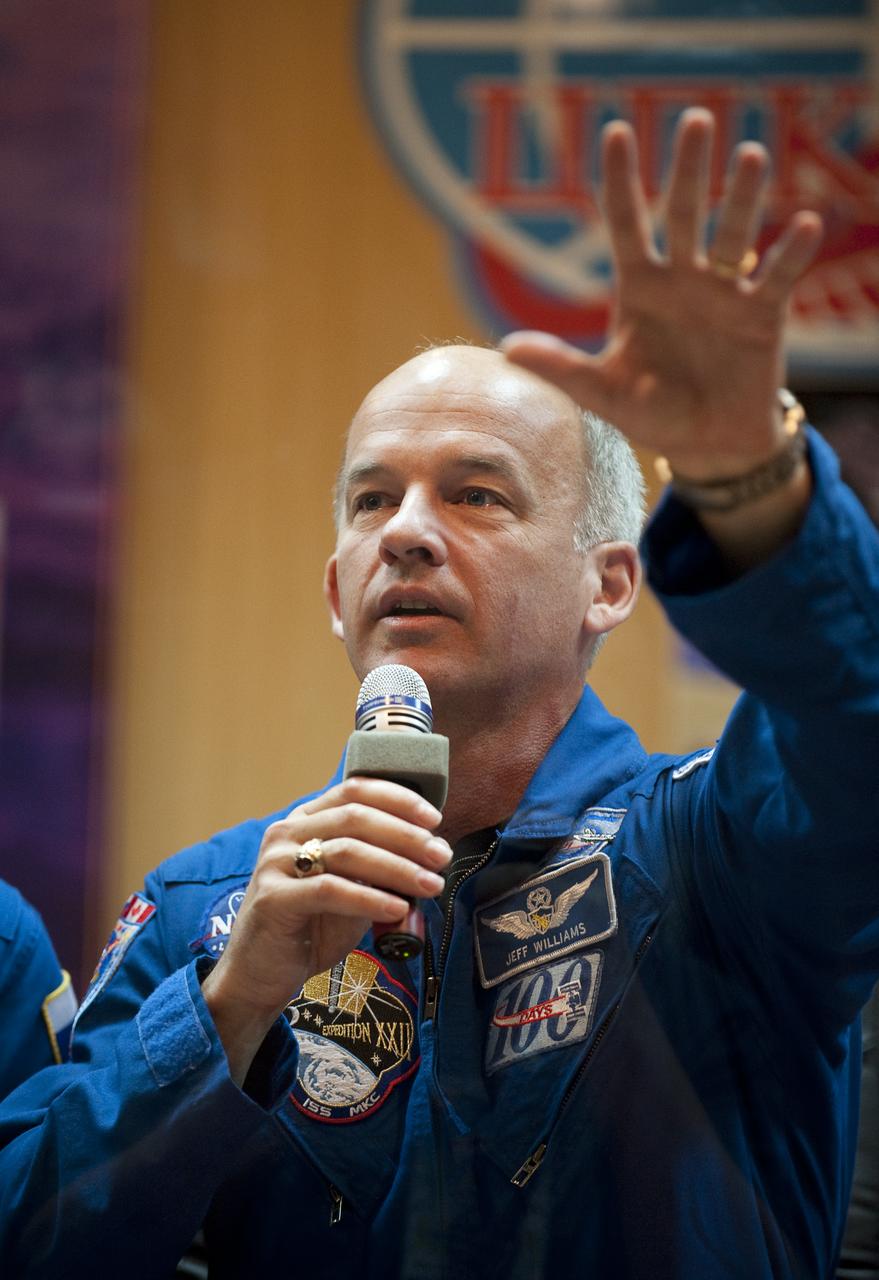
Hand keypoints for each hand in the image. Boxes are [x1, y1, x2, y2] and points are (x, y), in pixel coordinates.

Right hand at [201, 777, 450, 1082]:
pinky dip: (370, 899)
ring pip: (347, 851)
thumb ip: (377, 868)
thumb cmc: (309, 927)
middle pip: (356, 818)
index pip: (355, 790)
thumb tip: (430, 854)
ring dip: (397, 867)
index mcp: (306, 819)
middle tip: (442, 856)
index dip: (398, 799)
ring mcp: (276, 863)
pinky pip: (330, 890)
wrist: (259, 974)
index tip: (435, 819)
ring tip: (432, 884)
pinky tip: (398, 908)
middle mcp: (287, 832)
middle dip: (407, 836)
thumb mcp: (350, 889)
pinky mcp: (273, 898)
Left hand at [501, 108, 822, 479]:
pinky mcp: (762, 314)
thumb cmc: (651, 413)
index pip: (625, 222)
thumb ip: (561, 368)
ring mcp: (724, 292)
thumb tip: (505, 348)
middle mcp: (682, 278)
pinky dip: (791, 253)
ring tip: (751, 155)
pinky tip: (804, 225)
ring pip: (733, 233)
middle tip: (694, 120)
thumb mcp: (602, 393)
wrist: (708, 444)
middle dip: (687, 169)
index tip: (616, 130)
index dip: (620, 179)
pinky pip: (778, 277)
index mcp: (639, 287)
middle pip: (684, 213)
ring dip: (742, 196)